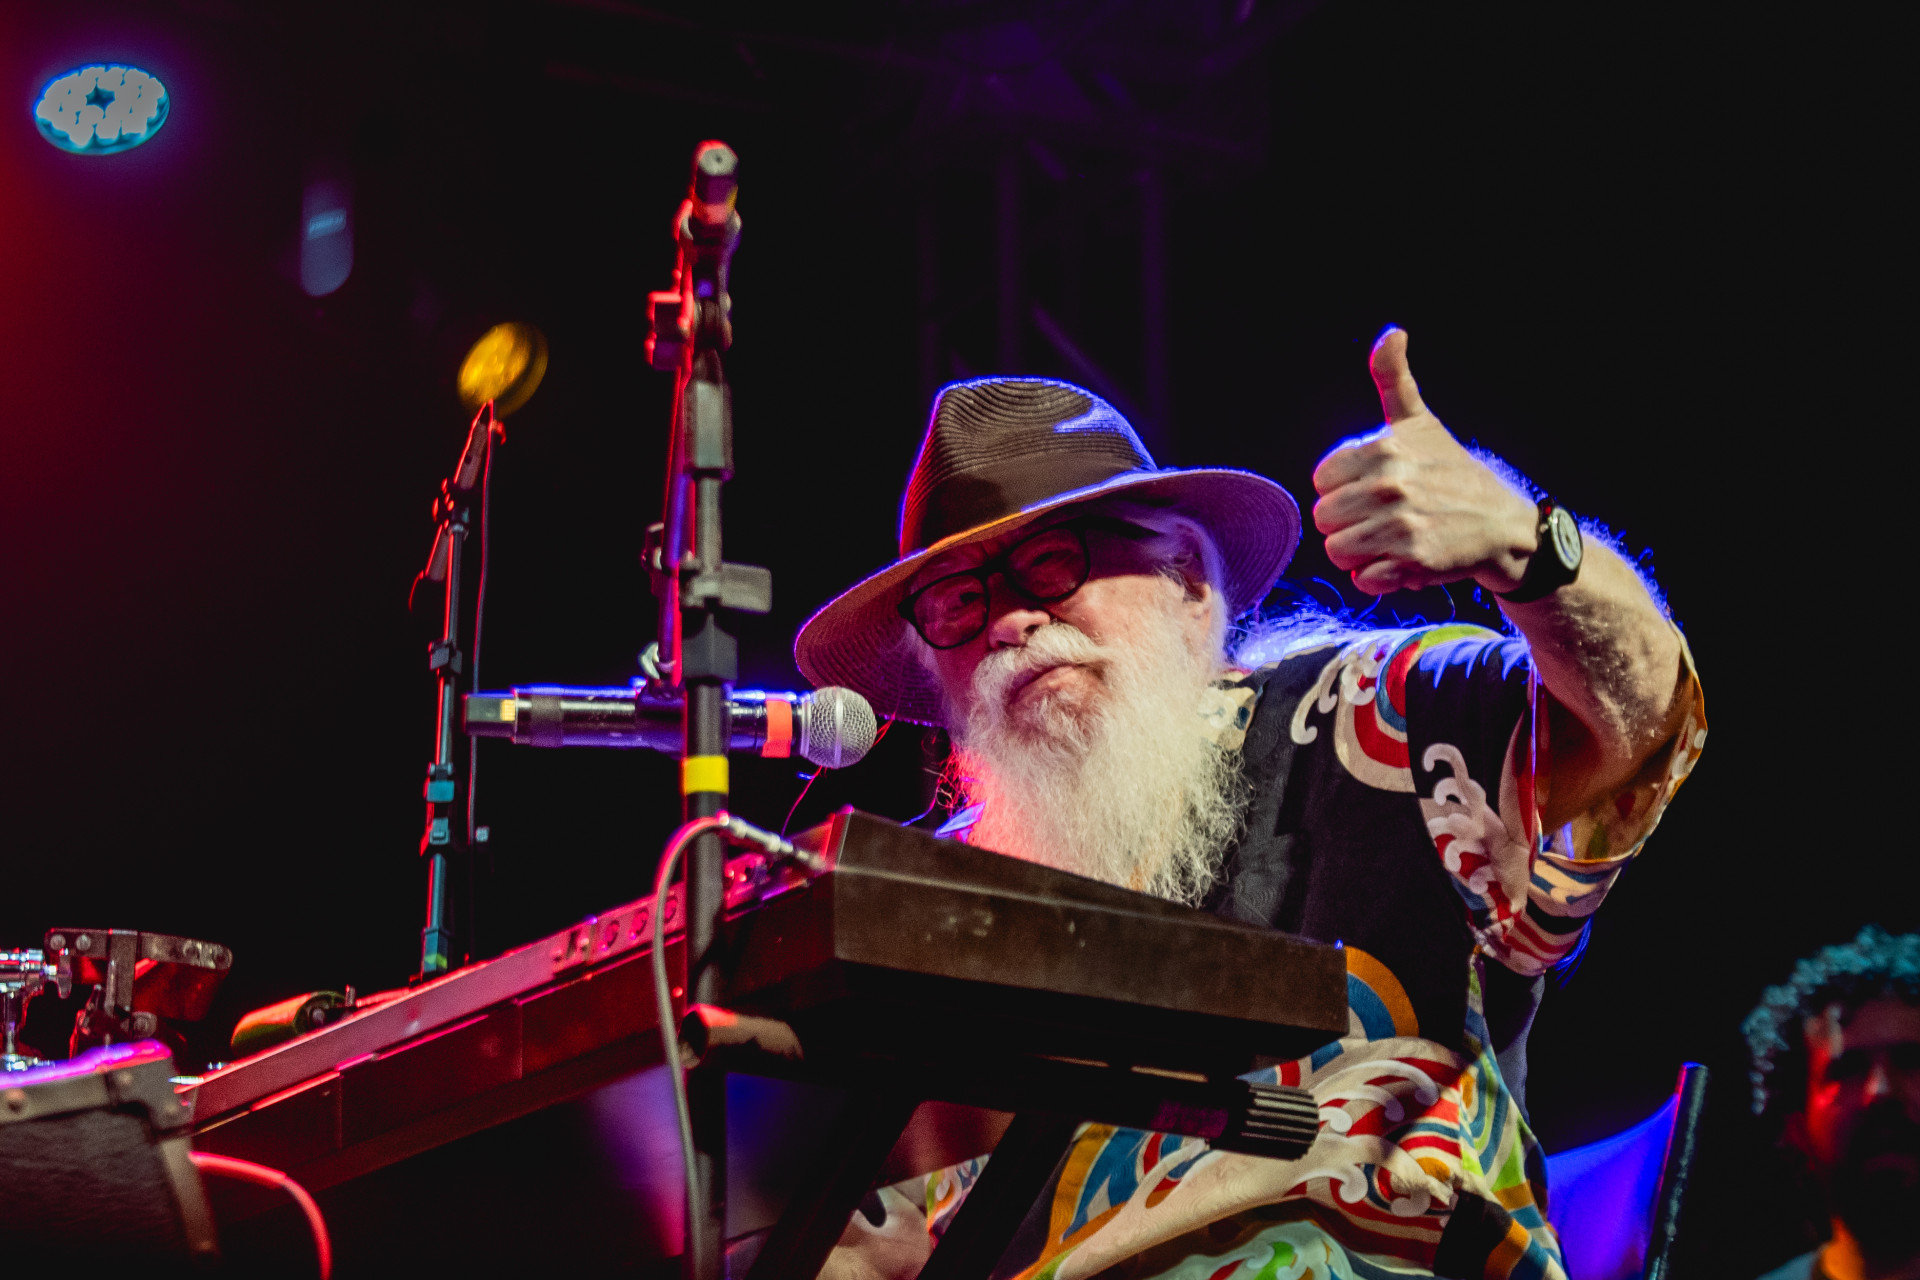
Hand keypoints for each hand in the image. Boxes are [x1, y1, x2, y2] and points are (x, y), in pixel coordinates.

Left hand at [1311, 328, 1540, 596]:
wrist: (1505, 526)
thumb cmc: (1454, 474)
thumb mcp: (1421, 423)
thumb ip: (1394, 380)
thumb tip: (1392, 333)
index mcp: (1383, 448)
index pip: (1322, 480)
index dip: (1344, 489)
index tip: (1374, 489)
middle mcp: (1389, 483)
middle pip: (1325, 518)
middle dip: (1349, 524)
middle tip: (1385, 519)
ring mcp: (1401, 523)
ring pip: (1337, 551)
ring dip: (1362, 554)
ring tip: (1394, 540)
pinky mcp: (1413, 560)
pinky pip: (1363, 579)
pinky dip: (1380, 578)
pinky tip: (1406, 562)